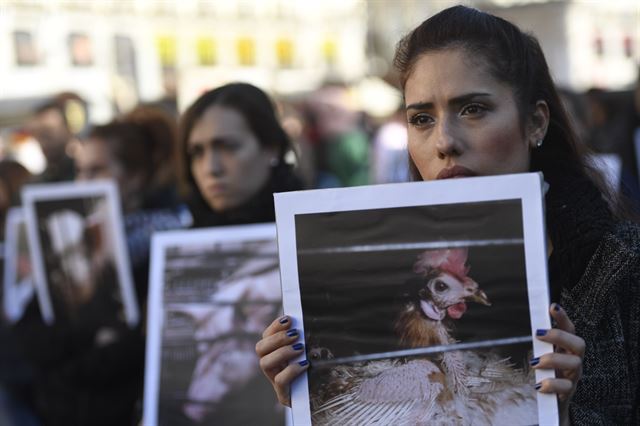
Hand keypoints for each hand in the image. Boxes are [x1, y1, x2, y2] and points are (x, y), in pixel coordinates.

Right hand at [255, 315, 308, 406]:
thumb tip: (304, 322)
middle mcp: (271, 366)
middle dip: (277, 338)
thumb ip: (303, 339)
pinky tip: (305, 364)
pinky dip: (291, 370)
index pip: (266, 337)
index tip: (288, 319)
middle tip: (295, 334)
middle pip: (260, 348)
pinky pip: (280, 381)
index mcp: (275, 353)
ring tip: (300, 348)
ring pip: (265, 363)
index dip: (274, 327)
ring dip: (282, 352)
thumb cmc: (316, 370)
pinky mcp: (283, 395)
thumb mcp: (309, 352)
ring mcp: (274, 380)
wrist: (322, 397)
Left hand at [532, 303, 584, 425]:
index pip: (570, 329)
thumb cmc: (547, 373)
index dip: (563, 317)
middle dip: (559, 336)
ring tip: (534, 363)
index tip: (553, 306)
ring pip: (575, 364)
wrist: (553, 402)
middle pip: (579, 344)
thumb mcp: (543, 355)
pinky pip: (567, 387)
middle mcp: (574, 359)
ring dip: (553, 360)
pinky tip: (539, 385)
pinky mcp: (569, 392)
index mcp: (566, 348)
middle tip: (537, 333)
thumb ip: (541, 342)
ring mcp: (574, 376)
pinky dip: (552, 385)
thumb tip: (533, 324)